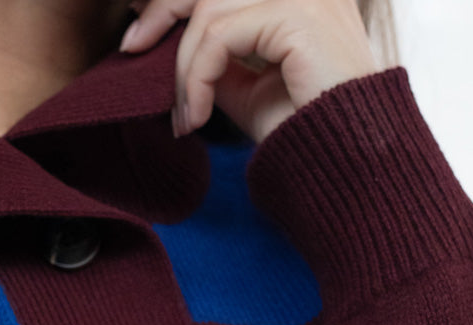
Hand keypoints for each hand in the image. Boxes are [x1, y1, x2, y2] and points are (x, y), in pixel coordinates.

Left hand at [119, 0, 381, 144]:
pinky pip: (219, 38)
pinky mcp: (298, 15)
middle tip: (130, 48)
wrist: (342, 161)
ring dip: (182, 68)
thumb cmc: (301, 129)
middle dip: (161, 8)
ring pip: (209, 12)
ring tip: (183, 116)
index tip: (138, 28)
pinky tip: (194, 120)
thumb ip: (216, 58)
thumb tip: (173, 46)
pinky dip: (195, 80)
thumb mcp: (245, 87)